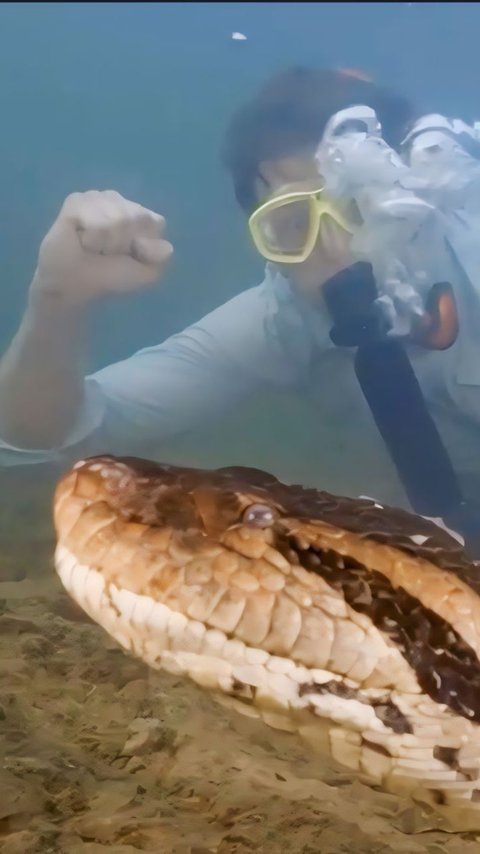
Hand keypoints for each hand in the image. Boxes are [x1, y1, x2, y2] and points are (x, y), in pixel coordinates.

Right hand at [32, 190, 173, 305]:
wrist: (74, 284)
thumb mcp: (144, 275)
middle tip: (106, 253)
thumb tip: (166, 247)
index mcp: (141, 217)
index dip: (143, 245)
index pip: (155, 222)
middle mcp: (122, 203)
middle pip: (137, 217)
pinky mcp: (77, 200)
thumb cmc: (108, 277)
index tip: (128, 256)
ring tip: (92, 247)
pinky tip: (80, 237)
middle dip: (122, 243)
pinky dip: (90, 234)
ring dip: (105, 241)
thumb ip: (159, 259)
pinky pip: (93, 213)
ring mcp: (99, 199)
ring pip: (116, 216)